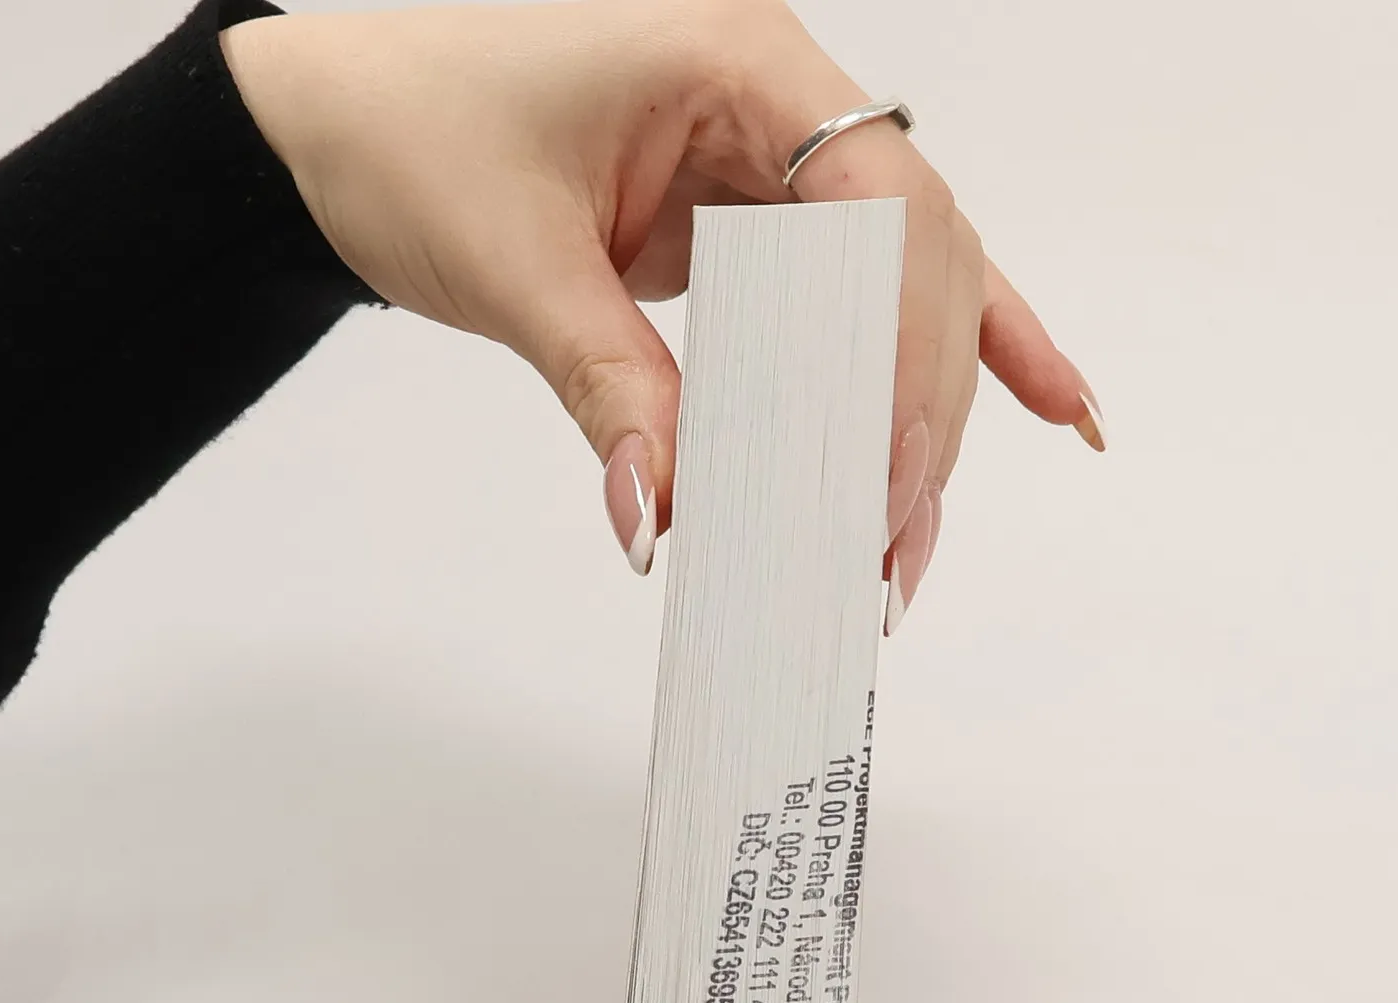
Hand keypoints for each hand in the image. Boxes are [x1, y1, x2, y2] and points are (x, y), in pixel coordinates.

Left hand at [222, 0, 1101, 626]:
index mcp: (735, 65)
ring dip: (924, 414)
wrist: (343, 121)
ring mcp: (781, 160)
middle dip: (915, 407)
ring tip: (906, 542)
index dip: (898, 348)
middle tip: (884, 540)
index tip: (878, 476)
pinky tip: (1054, 405)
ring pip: (904, 288)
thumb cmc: (408, 134)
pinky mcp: (762, 221)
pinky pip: (879, 286)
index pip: (876, 206)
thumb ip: (609, 388)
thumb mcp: (512, 264)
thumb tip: (672, 514)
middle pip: (914, 258)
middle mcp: (780, 104)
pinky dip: (965, 349)